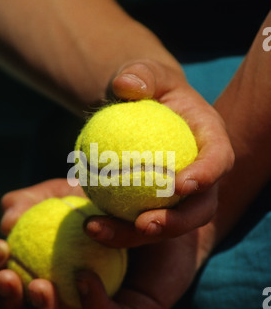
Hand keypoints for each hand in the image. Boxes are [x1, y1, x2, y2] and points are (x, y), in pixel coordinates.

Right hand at [0, 222, 212, 308]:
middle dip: (9, 308)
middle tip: (8, 275)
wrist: (166, 206)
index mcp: (49, 285)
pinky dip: (94, 305)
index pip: (11, 295)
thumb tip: (6, 220)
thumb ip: (34, 201)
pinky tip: (85, 276)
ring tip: (39, 285)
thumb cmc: (110, 202)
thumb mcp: (66, 192)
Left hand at [84, 59, 233, 247]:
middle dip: (177, 222)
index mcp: (210, 142)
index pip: (218, 160)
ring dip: (136, 235)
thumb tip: (126, 85)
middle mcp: (201, 176)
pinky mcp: (156, 207)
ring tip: (99, 230)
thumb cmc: (148, 89)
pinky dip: (116, 229)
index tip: (181, 184)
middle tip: (145, 225)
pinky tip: (89, 225)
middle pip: (200, 208)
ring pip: (167, 225)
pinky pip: (138, 224)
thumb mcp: (145, 73)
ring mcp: (179, 197)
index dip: (207, 175)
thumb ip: (141, 74)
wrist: (141, 111)